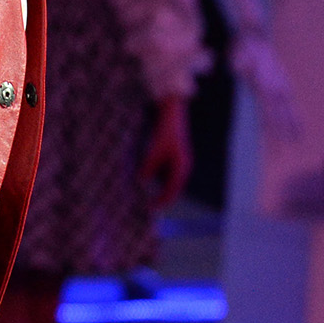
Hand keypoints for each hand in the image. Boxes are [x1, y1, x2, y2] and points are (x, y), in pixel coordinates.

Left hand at [139, 96, 192, 211]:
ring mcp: (179, 162)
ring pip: (167, 181)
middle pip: (171, 188)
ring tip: (144, 192)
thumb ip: (148, 166)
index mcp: (182, 167)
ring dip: (158, 187)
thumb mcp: (155, 150)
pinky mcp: (173, 157)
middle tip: (147, 206)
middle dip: (160, 197)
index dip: (161, 201)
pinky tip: (146, 176)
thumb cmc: (165, 131)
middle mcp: (183, 167)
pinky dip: (156, 177)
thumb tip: (140, 182)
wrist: (172, 113)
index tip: (150, 209)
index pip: (172, 191)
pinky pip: (164, 172)